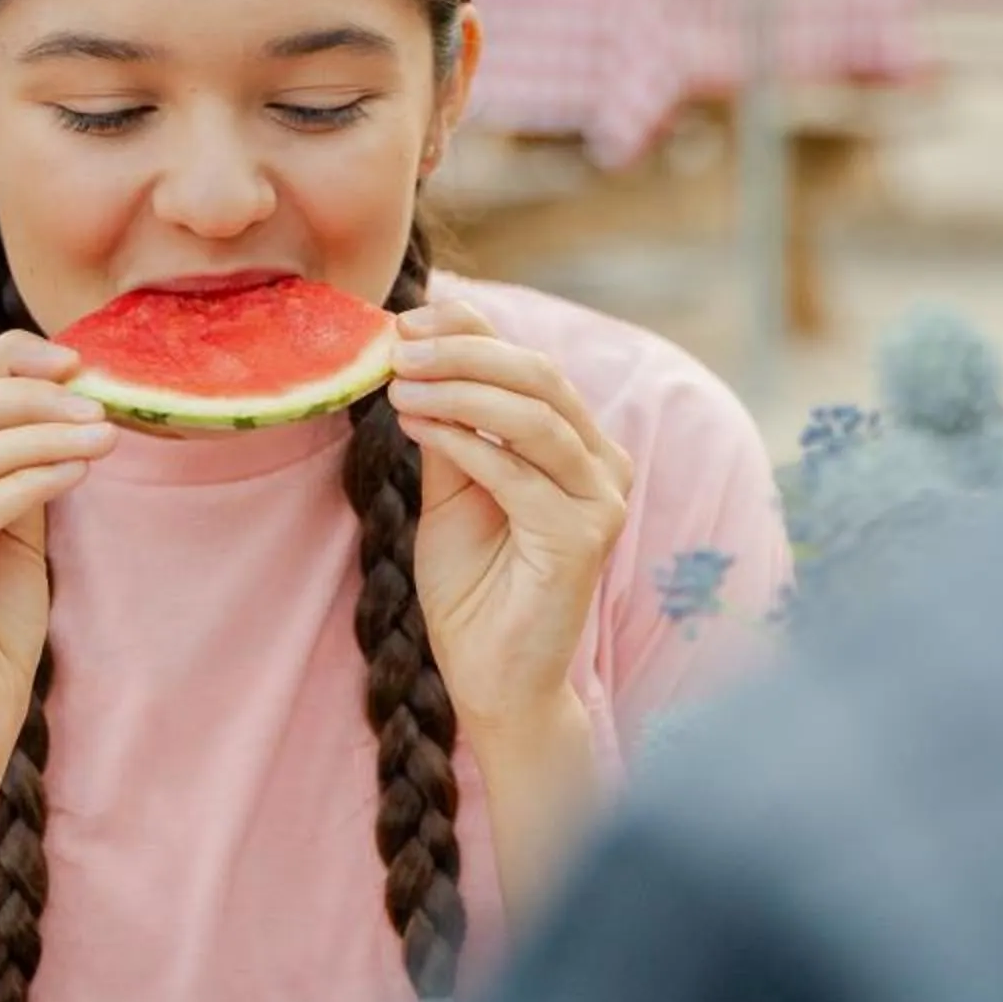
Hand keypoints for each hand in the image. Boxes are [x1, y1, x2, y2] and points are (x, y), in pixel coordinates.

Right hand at [0, 332, 113, 792]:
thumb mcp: (9, 526)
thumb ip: (16, 462)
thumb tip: (63, 388)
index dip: (7, 363)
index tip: (74, 360)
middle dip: (29, 395)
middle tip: (95, 403)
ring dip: (42, 436)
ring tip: (102, 438)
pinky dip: (32, 481)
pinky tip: (76, 474)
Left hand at [390, 303, 631, 738]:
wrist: (494, 682)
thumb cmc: (475, 588)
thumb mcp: (451, 491)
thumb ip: (448, 428)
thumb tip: (411, 357)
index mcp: (578, 445)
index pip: (531, 362)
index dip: (472, 329)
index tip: (407, 320)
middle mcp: (603, 465)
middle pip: (538, 375)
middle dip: (462, 351)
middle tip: (399, 347)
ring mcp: (602, 501)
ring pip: (534, 415)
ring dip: (459, 389)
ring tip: (399, 384)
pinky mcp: (583, 539)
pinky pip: (518, 473)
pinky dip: (463, 441)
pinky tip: (416, 428)